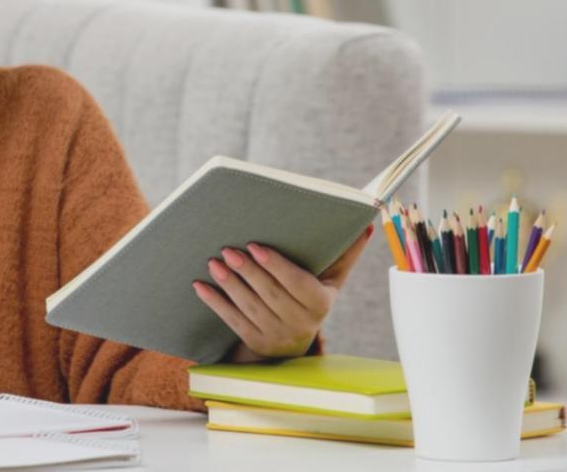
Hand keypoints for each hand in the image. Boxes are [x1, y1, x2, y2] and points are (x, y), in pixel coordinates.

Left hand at [192, 225, 372, 361]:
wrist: (294, 341)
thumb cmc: (312, 297)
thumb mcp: (331, 279)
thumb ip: (346, 253)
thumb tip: (367, 224)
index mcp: (320, 304)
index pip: (298, 284)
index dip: (276, 266)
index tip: (255, 246)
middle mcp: (301, 324)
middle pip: (270, 295)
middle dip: (247, 271)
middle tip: (227, 249)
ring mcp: (276, 336)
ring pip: (250, 308)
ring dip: (229, 284)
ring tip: (214, 262)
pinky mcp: (255, 342)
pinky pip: (232, 322)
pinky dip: (215, 303)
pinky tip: (199, 285)